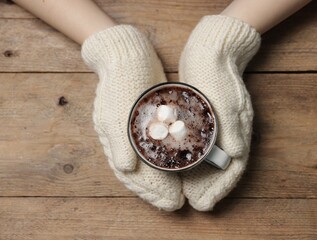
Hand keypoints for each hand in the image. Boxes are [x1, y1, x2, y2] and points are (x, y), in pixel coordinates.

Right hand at [82, 25, 183, 210]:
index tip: (169, 202)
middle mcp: (125, 141)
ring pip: (149, 164)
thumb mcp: (116, 109)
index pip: (132, 175)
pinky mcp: (147, 123)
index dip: (149, 191)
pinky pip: (156, 148)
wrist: (127, 56)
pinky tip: (178, 167)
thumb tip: (125, 168)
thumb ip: (118, 140)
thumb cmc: (121, 81)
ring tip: (177, 193)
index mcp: (115, 141)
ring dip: (162, 180)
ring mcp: (135, 133)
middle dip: (157, 190)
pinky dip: (166, 161)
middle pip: (141, 174)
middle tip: (176, 203)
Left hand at [179, 15, 260, 210]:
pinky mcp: (210, 118)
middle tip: (199, 204)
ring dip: (205, 177)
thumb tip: (237, 154)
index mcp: (238, 128)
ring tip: (193, 193)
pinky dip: (199, 161)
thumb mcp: (224, 98)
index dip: (221, 187)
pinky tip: (187, 166)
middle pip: (224, 167)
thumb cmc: (216, 71)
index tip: (208, 203)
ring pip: (215, 159)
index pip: (234, 166)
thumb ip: (233, 127)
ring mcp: (221, 125)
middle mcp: (231, 131)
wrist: (211, 47)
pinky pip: (206, 146)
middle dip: (212, 187)